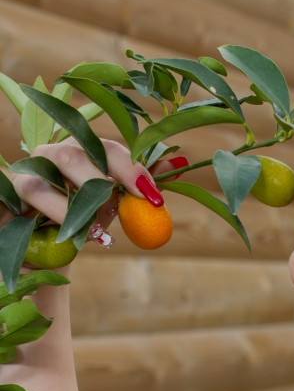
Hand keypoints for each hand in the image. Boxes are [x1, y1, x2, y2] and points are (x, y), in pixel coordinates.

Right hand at [9, 137, 178, 245]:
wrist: (48, 242)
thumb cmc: (87, 212)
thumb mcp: (118, 199)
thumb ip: (144, 182)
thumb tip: (180, 163)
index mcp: (84, 148)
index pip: (109, 148)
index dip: (131, 170)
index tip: (151, 197)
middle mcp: (51, 153)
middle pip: (71, 155)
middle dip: (97, 185)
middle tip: (115, 213)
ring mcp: (23, 175)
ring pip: (39, 184)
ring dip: (67, 211)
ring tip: (90, 235)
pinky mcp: (4, 199)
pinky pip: (15, 207)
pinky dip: (40, 224)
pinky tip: (64, 240)